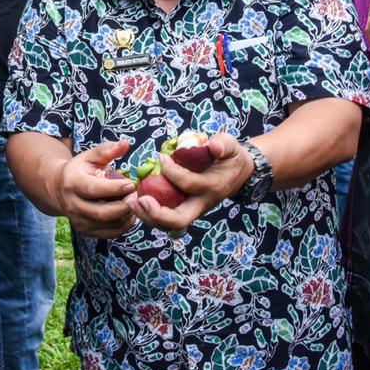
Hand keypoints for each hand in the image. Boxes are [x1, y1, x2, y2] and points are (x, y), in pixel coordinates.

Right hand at [54, 141, 136, 238]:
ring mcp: (78, 221)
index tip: (131, 184)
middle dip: (124, 206)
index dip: (114, 188)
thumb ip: (108, 150)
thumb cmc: (80, 169)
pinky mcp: (85, 231)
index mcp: (72, 183)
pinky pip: (109, 234)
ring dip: (126, 216)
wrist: (59, 188)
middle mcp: (72, 205)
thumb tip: (126, 143)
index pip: (94, 189)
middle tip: (137, 196)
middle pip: (102, 212)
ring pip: (108, 225)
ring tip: (135, 203)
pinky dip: (124, 226)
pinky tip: (130, 214)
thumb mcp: (91, 156)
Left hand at [126, 134, 253, 233]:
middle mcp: (202, 204)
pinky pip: (166, 219)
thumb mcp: (231, 146)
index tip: (161, 158)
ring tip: (131, 202)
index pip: (189, 184)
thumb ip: (223, 144)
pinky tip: (135, 201)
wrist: (238, 173)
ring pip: (169, 224)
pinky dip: (149, 214)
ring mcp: (193, 210)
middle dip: (156, 213)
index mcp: (213, 186)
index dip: (172, 172)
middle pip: (179, 220)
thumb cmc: (230, 157)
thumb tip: (212, 146)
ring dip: (148, 216)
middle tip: (138, 199)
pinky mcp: (185, 210)